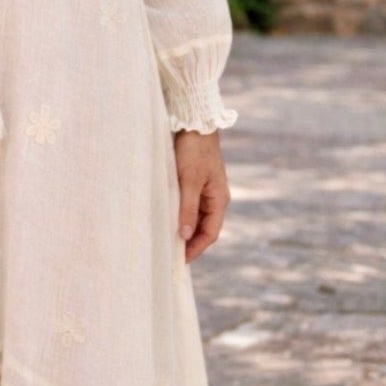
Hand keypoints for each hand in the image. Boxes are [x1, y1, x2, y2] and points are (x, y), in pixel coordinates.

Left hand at [173, 129, 230, 262]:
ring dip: (184, 230)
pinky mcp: (195, 184)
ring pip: (195, 218)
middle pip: (203, 229)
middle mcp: (215, 198)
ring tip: (166, 241)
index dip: (195, 249)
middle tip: (170, 255)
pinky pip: (189, 206)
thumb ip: (187, 208)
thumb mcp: (189, 181)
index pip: (209, 234)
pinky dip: (180, 216)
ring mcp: (206, 191)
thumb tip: (185, 236)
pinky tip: (166, 221)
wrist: (195, 124)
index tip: (179, 261)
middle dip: (189, 243)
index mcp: (219, 200)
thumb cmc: (194, 151)